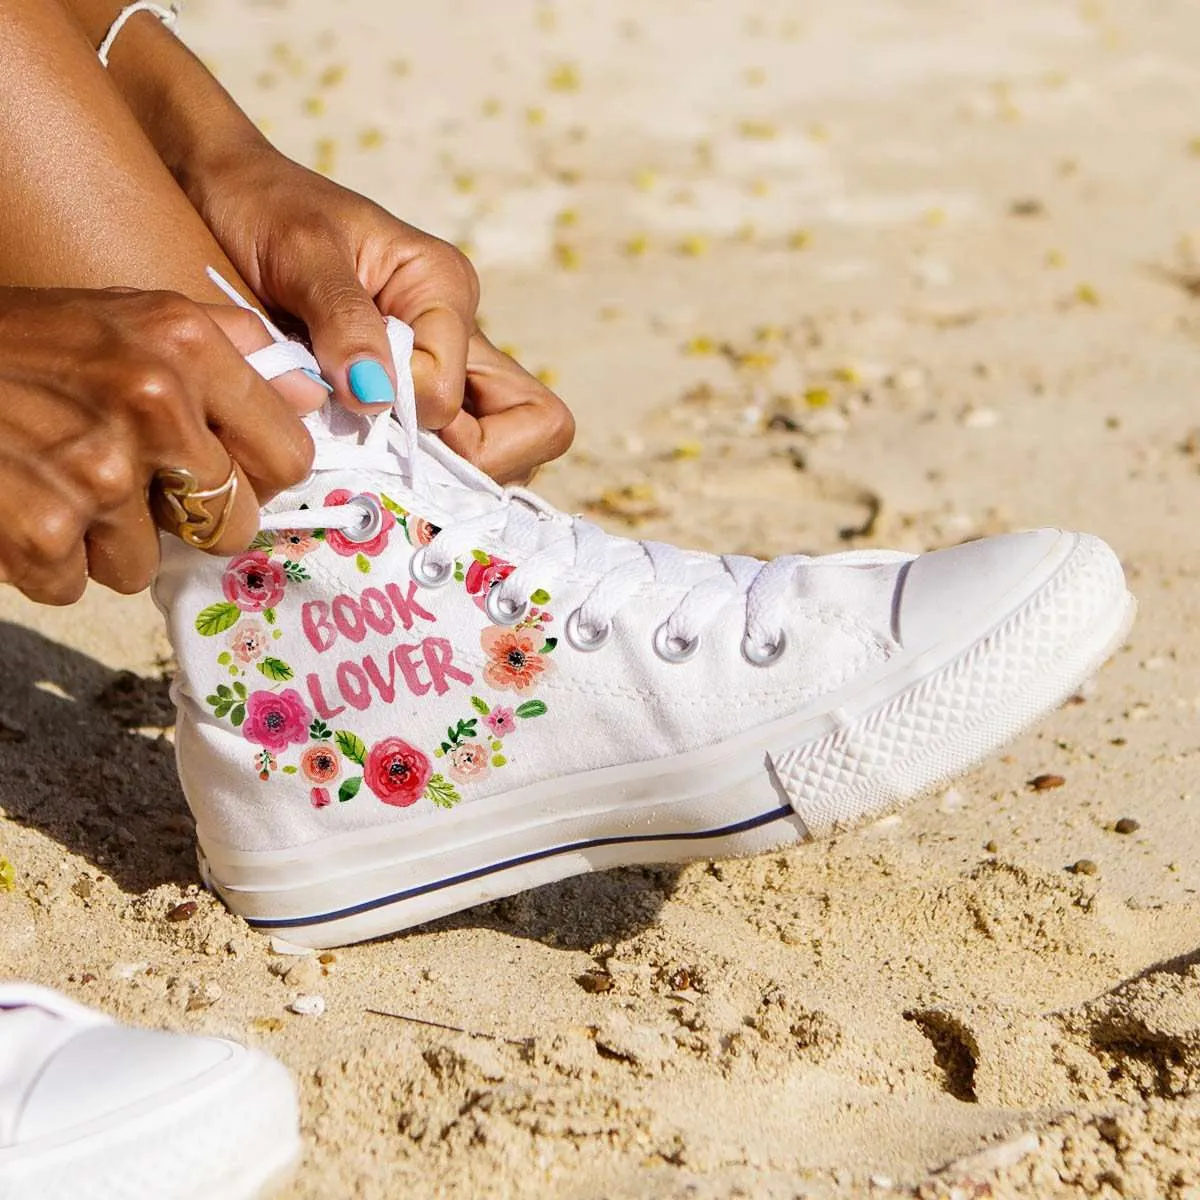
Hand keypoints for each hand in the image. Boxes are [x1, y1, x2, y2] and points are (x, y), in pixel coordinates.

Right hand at [0, 287, 317, 603]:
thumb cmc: (23, 342)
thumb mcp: (130, 314)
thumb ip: (230, 350)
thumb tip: (318, 393)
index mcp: (187, 345)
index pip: (288, 455)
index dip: (258, 477)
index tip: (227, 474)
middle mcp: (152, 402)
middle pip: (230, 523)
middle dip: (186, 519)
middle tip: (131, 483)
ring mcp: (98, 472)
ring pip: (148, 562)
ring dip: (105, 539)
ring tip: (56, 479)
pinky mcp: (44, 532)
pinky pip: (80, 584)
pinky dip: (48, 562)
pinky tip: (20, 504)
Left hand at [188, 146, 574, 483]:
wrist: (226, 194)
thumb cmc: (263, 208)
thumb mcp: (300, 251)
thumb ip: (344, 321)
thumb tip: (379, 398)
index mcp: (445, 290)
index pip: (461, 396)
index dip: (413, 413)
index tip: (355, 400)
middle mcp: (459, 336)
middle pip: (532, 429)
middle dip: (473, 462)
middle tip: (391, 453)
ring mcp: (442, 369)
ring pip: (498, 450)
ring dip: (445, 470)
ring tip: (369, 455)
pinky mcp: (410, 394)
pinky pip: (446, 451)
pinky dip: (411, 468)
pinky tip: (359, 456)